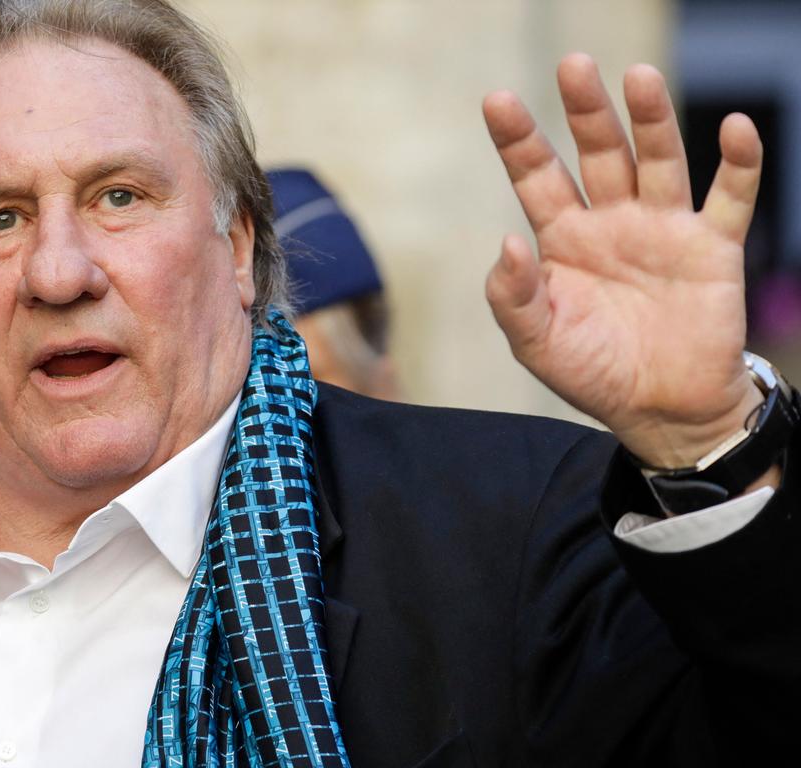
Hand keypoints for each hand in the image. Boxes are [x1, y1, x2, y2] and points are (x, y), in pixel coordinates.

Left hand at [483, 53, 764, 467]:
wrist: (660, 410)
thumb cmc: (592, 373)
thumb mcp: (536, 343)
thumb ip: (513, 297)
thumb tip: (505, 243)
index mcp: (564, 240)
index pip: (537, 177)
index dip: (519, 141)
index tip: (496, 101)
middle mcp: (612, 222)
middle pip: (599, 153)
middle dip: (587, 112)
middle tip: (574, 66)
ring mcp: (663, 229)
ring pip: (659, 161)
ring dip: (652, 121)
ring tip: (639, 78)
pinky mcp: (713, 248)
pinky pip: (731, 197)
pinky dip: (738, 162)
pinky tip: (734, 128)